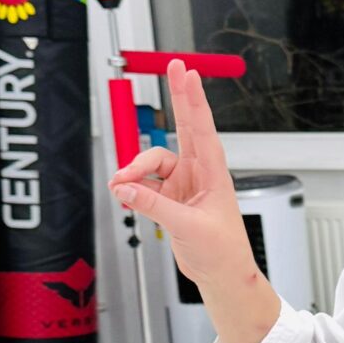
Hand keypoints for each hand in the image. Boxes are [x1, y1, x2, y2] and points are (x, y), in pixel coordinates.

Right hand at [108, 59, 257, 288]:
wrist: (221, 275)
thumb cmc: (223, 252)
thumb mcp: (187, 226)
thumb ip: (153, 205)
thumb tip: (125, 188)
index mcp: (213, 173)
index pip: (202, 128)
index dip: (193, 99)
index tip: (187, 72)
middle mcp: (198, 173)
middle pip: (185, 126)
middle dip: (178, 98)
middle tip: (173, 67)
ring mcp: (182, 184)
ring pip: (151, 163)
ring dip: (134, 171)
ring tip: (120, 185)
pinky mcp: (169, 199)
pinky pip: (144, 184)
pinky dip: (132, 188)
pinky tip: (124, 195)